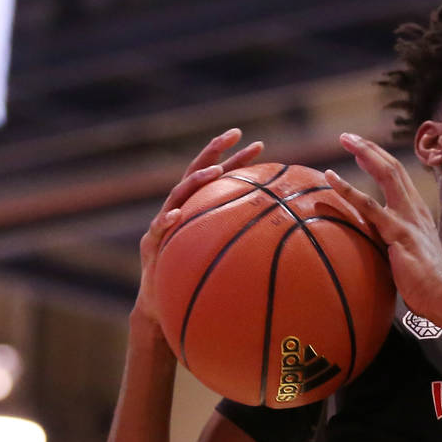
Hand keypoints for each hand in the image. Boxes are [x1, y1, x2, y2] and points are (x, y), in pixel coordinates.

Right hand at [133, 128, 263, 326]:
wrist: (163, 307)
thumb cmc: (198, 283)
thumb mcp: (227, 263)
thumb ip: (247, 248)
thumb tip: (291, 247)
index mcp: (198, 210)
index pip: (219, 178)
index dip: (236, 159)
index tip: (259, 143)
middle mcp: (179, 210)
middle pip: (197, 173)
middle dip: (216, 150)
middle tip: (236, 133)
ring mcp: (163, 225)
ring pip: (177, 195)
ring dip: (196, 182)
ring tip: (214, 172)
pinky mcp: (150, 246)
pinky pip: (157, 231)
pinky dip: (166, 221)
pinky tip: (177, 215)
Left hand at [325, 133, 441, 321]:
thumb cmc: (426, 285)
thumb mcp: (410, 257)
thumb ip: (396, 245)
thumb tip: (379, 247)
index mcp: (418, 214)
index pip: (399, 177)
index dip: (380, 160)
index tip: (362, 150)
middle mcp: (415, 210)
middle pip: (393, 167)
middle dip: (370, 148)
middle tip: (347, 136)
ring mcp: (408, 218)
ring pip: (387, 174)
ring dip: (365, 153)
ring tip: (345, 139)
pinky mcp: (397, 232)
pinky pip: (369, 206)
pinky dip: (348, 189)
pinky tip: (331, 178)